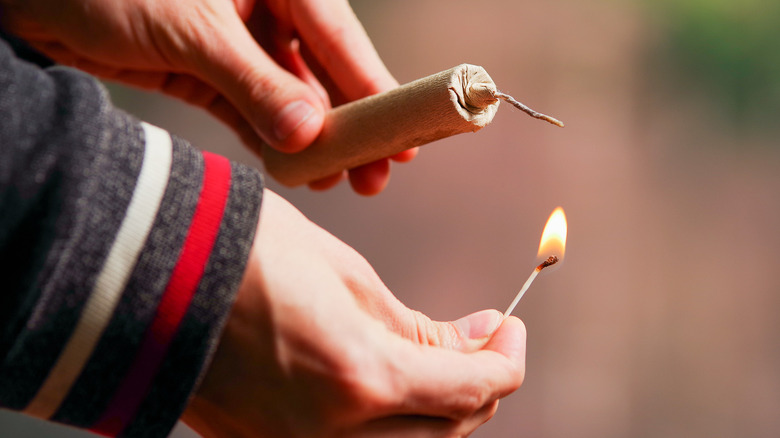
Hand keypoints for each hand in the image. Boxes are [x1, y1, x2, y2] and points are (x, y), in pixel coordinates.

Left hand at [0, 0, 415, 194]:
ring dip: (312, 142)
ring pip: (290, 98)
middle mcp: (265, 6)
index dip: (373, 90)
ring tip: (335, 182)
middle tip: (375, 176)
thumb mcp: (191, 31)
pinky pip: (252, 110)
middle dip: (349, 126)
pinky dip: (272, 141)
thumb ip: (254, 84)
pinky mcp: (207, 69)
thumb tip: (310, 136)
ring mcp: (236, 40)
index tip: (402, 137)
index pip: (338, 38)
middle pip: (322, 72)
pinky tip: (295, 169)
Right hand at [182, 189, 525, 436]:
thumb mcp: (344, 273)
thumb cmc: (244, 249)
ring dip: (436, 407)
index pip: (471, 390)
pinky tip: (386, 376)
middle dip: (478, 382)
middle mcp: (334, 434)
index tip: (510, 324)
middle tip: (483, 336)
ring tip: (438, 353)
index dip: (506, 358)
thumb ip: (412, 323)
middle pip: (447, 430)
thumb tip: (468, 339)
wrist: (140, 271)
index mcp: (360, 379)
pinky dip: (387, 418)